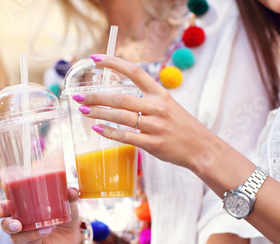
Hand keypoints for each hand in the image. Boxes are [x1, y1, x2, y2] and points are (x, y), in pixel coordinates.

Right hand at [0, 188, 83, 243]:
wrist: (75, 233)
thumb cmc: (65, 212)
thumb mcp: (68, 201)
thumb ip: (69, 194)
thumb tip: (72, 191)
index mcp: (22, 207)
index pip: (4, 207)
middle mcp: (20, 222)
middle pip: (4, 225)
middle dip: (7, 224)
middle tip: (17, 224)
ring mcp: (27, 235)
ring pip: (15, 237)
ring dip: (25, 233)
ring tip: (41, 226)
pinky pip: (29, 243)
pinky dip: (36, 236)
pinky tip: (46, 230)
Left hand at [73, 54, 214, 170]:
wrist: (201, 148)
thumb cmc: (181, 126)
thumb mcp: (168, 105)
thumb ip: (147, 98)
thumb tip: (120, 96)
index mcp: (160, 93)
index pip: (134, 71)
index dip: (113, 63)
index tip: (94, 59)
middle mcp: (157, 107)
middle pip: (120, 97)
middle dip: (96, 95)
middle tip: (77, 95)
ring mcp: (155, 126)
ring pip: (120, 116)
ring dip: (98, 112)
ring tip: (82, 109)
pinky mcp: (153, 143)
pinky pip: (126, 136)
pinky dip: (109, 132)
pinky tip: (96, 129)